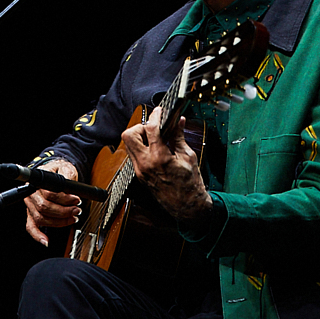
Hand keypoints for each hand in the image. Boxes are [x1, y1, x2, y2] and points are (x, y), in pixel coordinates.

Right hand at [24, 159, 80, 246]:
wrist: (53, 170)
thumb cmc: (58, 170)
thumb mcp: (65, 168)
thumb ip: (67, 176)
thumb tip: (71, 189)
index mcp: (38, 181)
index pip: (49, 193)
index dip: (64, 199)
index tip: (76, 200)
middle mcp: (31, 193)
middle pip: (45, 207)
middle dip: (64, 211)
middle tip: (77, 210)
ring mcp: (30, 205)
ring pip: (41, 218)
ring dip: (58, 222)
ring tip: (72, 218)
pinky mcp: (31, 213)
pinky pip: (31, 227)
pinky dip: (37, 235)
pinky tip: (46, 241)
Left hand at [121, 106, 211, 222]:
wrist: (187, 208)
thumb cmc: (191, 185)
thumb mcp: (188, 157)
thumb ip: (179, 136)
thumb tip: (178, 121)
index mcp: (159, 158)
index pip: (150, 129)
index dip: (155, 115)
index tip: (160, 111)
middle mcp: (145, 164)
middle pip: (129, 135)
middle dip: (140, 126)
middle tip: (153, 127)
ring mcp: (140, 171)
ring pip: (128, 145)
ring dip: (139, 137)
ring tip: (154, 137)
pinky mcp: (140, 175)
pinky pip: (134, 155)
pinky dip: (141, 147)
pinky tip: (154, 148)